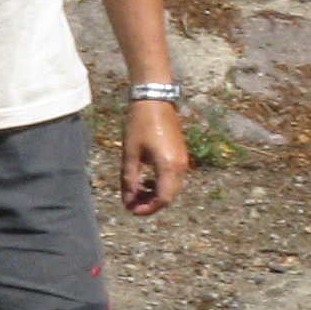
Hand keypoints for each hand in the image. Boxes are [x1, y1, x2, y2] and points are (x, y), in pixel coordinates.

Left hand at [120, 98, 188, 217]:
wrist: (155, 99)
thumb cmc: (140, 123)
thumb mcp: (130, 153)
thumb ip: (129, 179)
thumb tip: (128, 200)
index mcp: (168, 167)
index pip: (162, 199)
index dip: (147, 209)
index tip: (131, 210)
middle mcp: (180, 166)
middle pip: (169, 196)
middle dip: (151, 204)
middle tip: (132, 204)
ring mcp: (183, 160)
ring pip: (172, 188)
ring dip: (155, 194)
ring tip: (137, 192)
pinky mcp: (181, 154)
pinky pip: (174, 177)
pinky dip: (161, 184)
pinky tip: (146, 179)